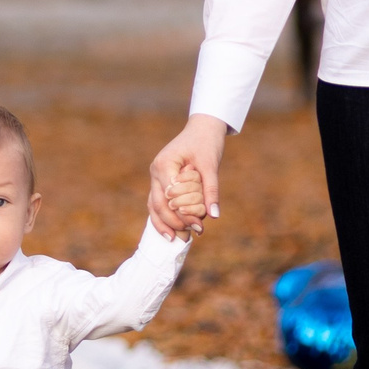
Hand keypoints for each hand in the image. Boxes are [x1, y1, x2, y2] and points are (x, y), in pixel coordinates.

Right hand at [148, 114, 227, 239]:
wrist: (202, 129)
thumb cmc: (206, 143)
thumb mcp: (211, 165)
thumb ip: (210, 190)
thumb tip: (214, 215)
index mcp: (165, 164)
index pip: (170, 196)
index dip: (182, 214)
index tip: (197, 227)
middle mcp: (156, 171)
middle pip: (158, 204)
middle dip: (172, 222)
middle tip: (187, 237)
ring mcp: (156, 176)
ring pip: (154, 205)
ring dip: (164, 223)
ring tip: (176, 239)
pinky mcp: (161, 181)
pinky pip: (158, 201)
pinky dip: (165, 216)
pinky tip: (173, 230)